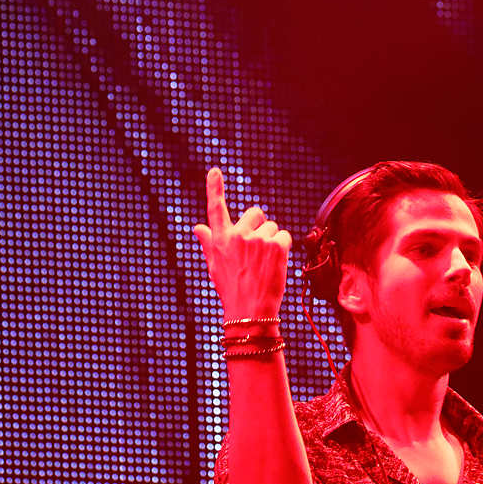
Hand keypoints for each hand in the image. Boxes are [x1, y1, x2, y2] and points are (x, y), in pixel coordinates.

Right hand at [193, 167, 290, 321]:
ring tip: (264, 264)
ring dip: (272, 241)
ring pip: (272, 227)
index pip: (215, 209)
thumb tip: (198, 227)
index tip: (214, 171)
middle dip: (260, 226)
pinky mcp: (276, 245)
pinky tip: (276, 264)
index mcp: (220, 239)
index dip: (215, 188)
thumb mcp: (214, 266)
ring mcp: (257, 239)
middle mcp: (237, 235)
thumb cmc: (231, 290)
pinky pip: (284, 236)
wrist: (249, 312)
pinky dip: (284, 248)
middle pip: (256, 213)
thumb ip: (208, 243)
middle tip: (257, 251)